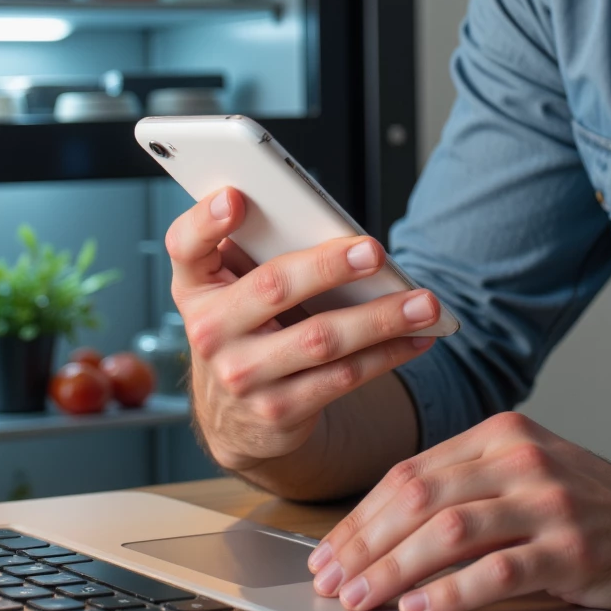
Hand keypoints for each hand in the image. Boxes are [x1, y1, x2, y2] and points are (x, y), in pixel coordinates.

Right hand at [165, 189, 436, 473]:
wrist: (234, 414)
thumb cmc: (247, 324)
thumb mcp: (234, 287)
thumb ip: (262, 250)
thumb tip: (335, 225)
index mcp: (196, 285)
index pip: (185, 245)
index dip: (205, 220)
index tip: (235, 196)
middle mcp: (208, 331)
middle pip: (272, 288)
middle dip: (328, 266)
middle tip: (375, 250)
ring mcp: (241, 376)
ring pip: (320, 339)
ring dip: (380, 318)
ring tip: (424, 302)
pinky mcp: (278, 411)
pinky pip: (342, 378)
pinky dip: (387, 354)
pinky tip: (417, 337)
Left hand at [308, 411, 610, 610]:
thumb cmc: (599, 511)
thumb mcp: (530, 475)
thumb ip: (469, 486)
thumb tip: (386, 530)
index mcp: (503, 433)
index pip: (412, 470)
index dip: (362, 515)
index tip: (331, 552)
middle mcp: (522, 458)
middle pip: (420, 496)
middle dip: (366, 543)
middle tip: (334, 581)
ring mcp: (549, 501)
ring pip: (449, 530)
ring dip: (395, 569)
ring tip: (364, 598)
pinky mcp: (573, 549)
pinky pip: (498, 569)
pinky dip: (452, 592)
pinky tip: (422, 609)